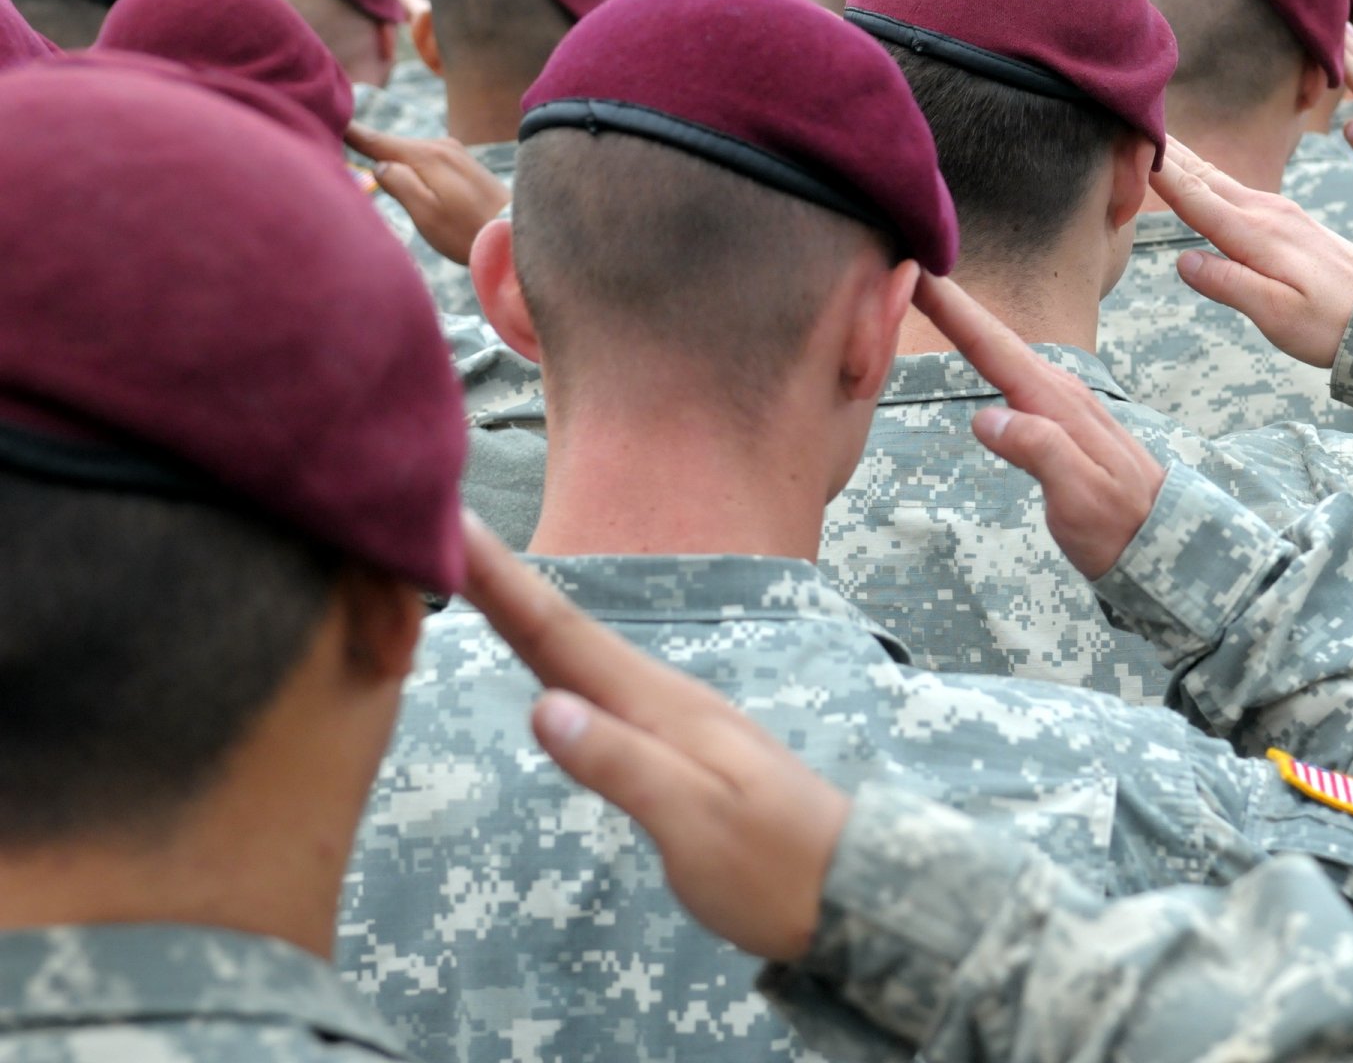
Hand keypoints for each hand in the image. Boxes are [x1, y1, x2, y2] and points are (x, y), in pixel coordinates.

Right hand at [345, 123, 510, 264]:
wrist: (517, 236)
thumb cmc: (468, 232)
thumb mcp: (426, 214)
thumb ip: (398, 184)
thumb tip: (378, 165)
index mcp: (426, 156)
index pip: (377, 140)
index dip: (350, 131)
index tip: (327, 117)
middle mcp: (441, 146)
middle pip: (392, 145)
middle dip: (368, 146)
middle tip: (336, 140)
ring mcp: (455, 153)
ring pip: (410, 152)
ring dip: (391, 157)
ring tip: (364, 157)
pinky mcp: (463, 164)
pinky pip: (426, 159)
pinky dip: (410, 163)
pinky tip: (404, 172)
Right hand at [460, 512, 849, 962]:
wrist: (852, 890)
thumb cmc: (775, 868)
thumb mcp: (695, 823)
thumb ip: (622, 764)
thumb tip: (543, 707)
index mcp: (663, 708)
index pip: (564, 636)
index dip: (503, 583)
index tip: (452, 524)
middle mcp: (665, 699)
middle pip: (566, 631)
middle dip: (502, 579)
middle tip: (438, 528)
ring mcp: (674, 720)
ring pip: (584, 654)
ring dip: (527, 612)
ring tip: (474, 575)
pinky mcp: (678, 747)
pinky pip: (601, 687)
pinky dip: (560, 660)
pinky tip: (547, 660)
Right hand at [912, 275, 1166, 577]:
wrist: (1165, 542)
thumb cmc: (1121, 525)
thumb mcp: (1080, 497)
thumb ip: (1040, 450)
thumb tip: (986, 416)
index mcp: (1058, 404)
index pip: (994, 347)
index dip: (953, 309)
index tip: (918, 270)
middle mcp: (1060, 392)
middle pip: (993, 337)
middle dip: (950, 302)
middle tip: (904, 268)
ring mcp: (1062, 404)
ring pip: (1002, 353)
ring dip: (965, 322)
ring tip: (925, 294)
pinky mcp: (1059, 420)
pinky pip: (1012, 375)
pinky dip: (985, 352)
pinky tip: (973, 348)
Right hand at [1147, 138, 1352, 366]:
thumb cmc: (1331, 322)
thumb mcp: (1277, 314)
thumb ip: (1230, 284)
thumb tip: (1184, 260)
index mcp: (1257, 234)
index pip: (1195, 197)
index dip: (1158, 171)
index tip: (1129, 139)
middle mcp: (1266, 213)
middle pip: (1204, 175)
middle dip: (1166, 150)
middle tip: (1131, 116)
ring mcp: (1280, 213)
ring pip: (1219, 179)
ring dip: (1184, 158)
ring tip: (1154, 137)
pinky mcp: (1289, 221)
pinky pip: (1236, 190)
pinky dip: (1208, 177)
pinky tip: (1200, 175)